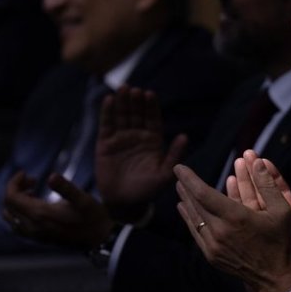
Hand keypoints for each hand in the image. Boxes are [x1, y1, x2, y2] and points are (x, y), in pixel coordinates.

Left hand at [3, 171, 113, 248]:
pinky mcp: (39, 238)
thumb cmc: (93, 217)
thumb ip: (65, 187)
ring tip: (32, 192)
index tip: (26, 173)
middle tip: (32, 180)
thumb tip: (51, 176)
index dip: (14, 182)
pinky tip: (34, 206)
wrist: (100, 238)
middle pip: (8, 206)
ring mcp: (34, 234)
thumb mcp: (82, 199)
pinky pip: (17, 225)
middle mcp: (32, 226)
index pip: (12, 197)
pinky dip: (19, 213)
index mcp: (39, 214)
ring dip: (16, 202)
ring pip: (10, 217)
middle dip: (15, 190)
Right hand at [96, 85, 187, 217]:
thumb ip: (174, 154)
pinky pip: (106, 125)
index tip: (149, 94)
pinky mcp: (105, 144)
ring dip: (122, 102)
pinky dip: (107, 112)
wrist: (125, 202)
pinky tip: (108, 99)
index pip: (152, 119)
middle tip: (135, 89)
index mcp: (153, 140)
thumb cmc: (148, 189)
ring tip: (123, 89)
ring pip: (122, 116)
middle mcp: (138, 136)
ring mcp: (121, 138)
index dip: (151, 107)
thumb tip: (185, 136)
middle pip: (137, 114)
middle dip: (136, 101)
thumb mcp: (165, 173)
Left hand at [174, 155, 290, 291]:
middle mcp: (220, 231)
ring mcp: (214, 245)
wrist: (276, 278)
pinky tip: (188, 212)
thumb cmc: (282, 242)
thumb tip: (256, 160)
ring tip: (180, 191)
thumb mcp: (282, 210)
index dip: (190, 178)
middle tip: (179, 176)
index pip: (203, 193)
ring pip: (194, 219)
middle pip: (194, 205)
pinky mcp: (212, 256)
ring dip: (186, 202)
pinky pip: (197, 233)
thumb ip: (267, 184)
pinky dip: (190, 220)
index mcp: (235, 217)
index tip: (180, 168)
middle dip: (186, 188)